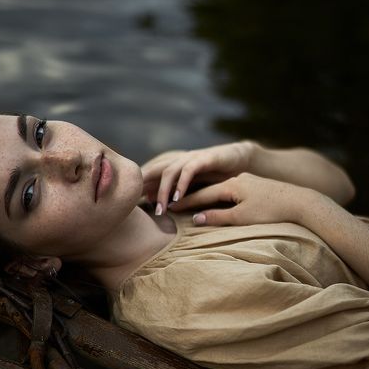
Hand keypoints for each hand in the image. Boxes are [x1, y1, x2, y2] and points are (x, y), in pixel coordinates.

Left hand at [141, 141, 255, 214]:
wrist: (240, 158)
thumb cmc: (215, 175)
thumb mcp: (192, 185)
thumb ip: (174, 191)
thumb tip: (153, 201)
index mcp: (174, 166)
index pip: (150, 175)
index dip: (139, 188)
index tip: (128, 205)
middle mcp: (179, 160)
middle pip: (154, 171)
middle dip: (144, 188)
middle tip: (137, 209)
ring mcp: (191, 158)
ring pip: (169, 172)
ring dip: (163, 192)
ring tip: (161, 210)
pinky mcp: (205, 158)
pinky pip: (189, 170)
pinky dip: (182, 184)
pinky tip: (178, 198)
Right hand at [169, 173, 308, 226]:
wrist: (302, 203)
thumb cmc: (272, 212)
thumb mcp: (242, 218)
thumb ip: (218, 218)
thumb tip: (196, 219)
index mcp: (232, 185)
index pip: (202, 194)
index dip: (184, 202)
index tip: (168, 207)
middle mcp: (238, 179)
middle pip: (208, 190)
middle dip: (190, 198)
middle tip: (172, 204)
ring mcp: (248, 182)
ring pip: (219, 190)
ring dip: (204, 198)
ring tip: (189, 204)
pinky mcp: (257, 188)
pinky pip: (230, 192)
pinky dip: (218, 198)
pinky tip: (216, 202)